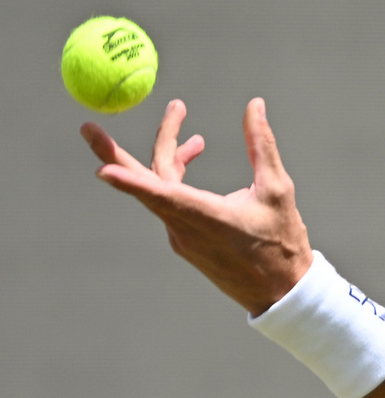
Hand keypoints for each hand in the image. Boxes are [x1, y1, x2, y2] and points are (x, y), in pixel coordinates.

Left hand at [81, 98, 313, 314]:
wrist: (282, 292)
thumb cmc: (283, 243)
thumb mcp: (277, 189)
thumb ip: (261, 145)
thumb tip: (254, 105)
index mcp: (207, 217)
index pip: (161, 195)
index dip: (130, 181)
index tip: (102, 167)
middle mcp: (185, 229)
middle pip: (142, 188)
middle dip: (112, 155)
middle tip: (87, 128)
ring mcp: (181, 239)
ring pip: (160, 191)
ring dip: (170, 159)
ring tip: (197, 139)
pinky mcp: (184, 244)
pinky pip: (169, 205)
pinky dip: (175, 181)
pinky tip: (197, 165)